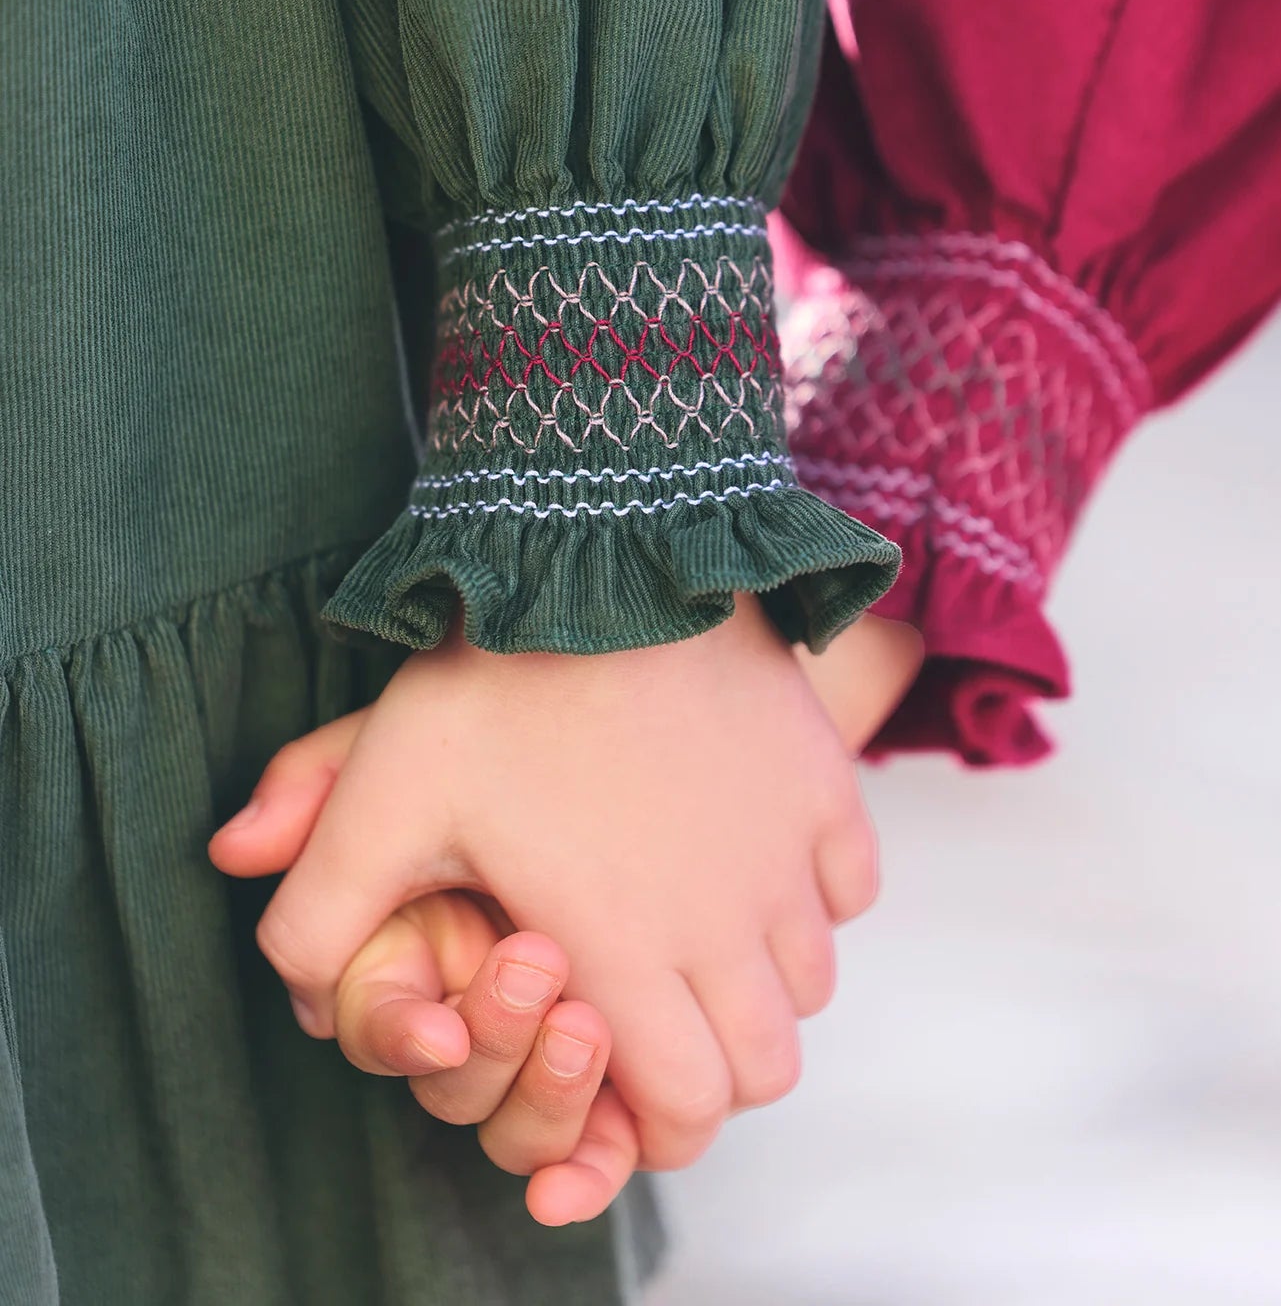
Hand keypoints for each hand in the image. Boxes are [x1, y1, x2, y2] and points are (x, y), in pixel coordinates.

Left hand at [218, 596, 917, 1177]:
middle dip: (715, 1064)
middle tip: (658, 1006)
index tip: (623, 1077)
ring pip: (812, 980)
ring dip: (761, 978)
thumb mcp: (383, 789)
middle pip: (766, 1067)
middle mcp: (729, 922)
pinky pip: (850, 887)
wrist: (611, 552)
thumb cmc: (497, 680)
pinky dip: (812, 894)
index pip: (687, 1112)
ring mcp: (788, 852)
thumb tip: (281, 962)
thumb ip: (315, 901)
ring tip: (697, 923)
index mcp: (626, 952)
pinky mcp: (824, 782)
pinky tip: (748, 850)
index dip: (653, 1123)